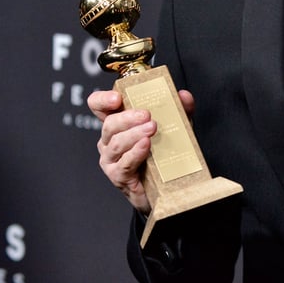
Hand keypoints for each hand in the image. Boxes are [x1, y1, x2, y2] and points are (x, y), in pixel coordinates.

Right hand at [87, 87, 196, 213]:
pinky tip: (146, 146)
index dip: (103, 100)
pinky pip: (124, 163)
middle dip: (128, 117)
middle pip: (109, 124)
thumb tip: (184, 95)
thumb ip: (179, 110)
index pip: (99, 107)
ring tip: (152, 128)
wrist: (165, 186)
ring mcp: (111, 159)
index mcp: (118, 124)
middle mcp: (109, 140)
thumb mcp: (173, 128)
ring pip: (115, 143)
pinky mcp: (118, 176)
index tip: (117, 98)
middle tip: (147, 115)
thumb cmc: (163, 153)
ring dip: (134, 134)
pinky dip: (135, 153)